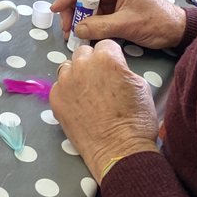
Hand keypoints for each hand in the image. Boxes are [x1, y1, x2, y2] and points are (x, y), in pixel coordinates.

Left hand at [50, 41, 159, 181]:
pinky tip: (79, 105)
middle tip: (100, 80)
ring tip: (88, 93)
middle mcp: (82, 65)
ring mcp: (66, 81)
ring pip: (68, 67)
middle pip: (83, 52)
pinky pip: (60, 86)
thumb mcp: (141, 86)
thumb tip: (115, 68)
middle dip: (92, 62)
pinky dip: (68, 91)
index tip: (113, 68)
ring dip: (77, 74)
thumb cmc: (137, 120)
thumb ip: (123, 69)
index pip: (105, 44)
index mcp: (106, 59)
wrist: (119, 151)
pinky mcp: (55, 98)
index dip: (111, 56)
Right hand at [51, 0, 185, 50]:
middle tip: (67, 29)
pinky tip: (84, 34)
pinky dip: (88, 23)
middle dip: (72, 11)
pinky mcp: (114, 8)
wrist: (177, 31)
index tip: (56, 10)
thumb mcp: (128, 24)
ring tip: (73, 35)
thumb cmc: (157, 22)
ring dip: (79, 19)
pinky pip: (95, 13)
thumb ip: (101, 26)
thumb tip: (77, 30)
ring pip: (87, 5)